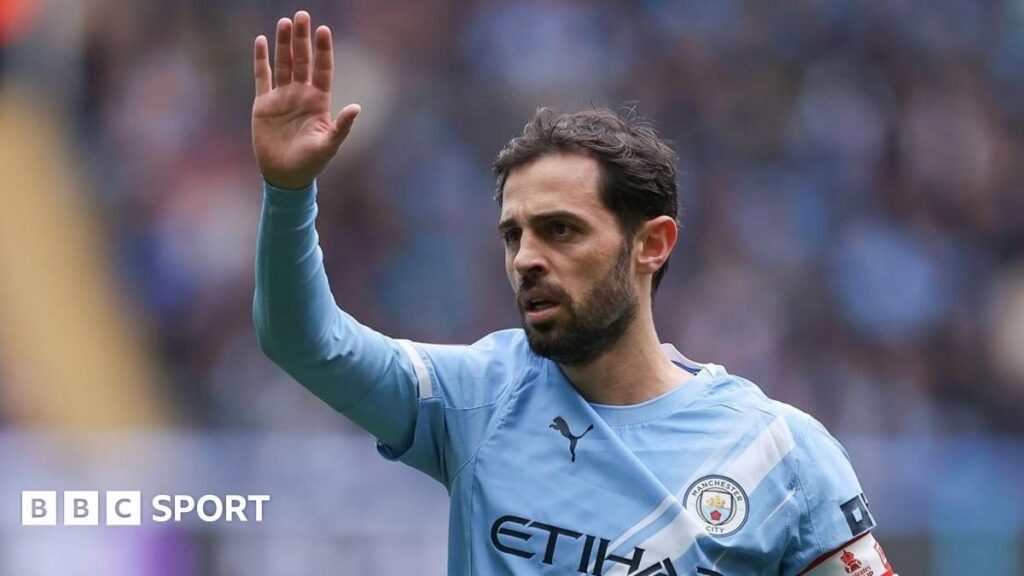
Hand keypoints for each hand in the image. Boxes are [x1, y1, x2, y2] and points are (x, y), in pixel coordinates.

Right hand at [252, 11, 359, 189]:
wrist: (285, 176)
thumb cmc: (311, 163)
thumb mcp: (329, 145)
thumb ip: (342, 127)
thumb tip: (356, 108)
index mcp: (319, 101)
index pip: (322, 69)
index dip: (323, 50)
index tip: (324, 30)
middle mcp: (301, 94)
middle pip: (302, 60)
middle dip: (302, 39)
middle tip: (302, 15)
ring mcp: (282, 97)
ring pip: (283, 64)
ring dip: (283, 44)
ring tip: (285, 22)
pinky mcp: (264, 104)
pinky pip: (262, 77)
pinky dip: (260, 59)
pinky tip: (261, 40)